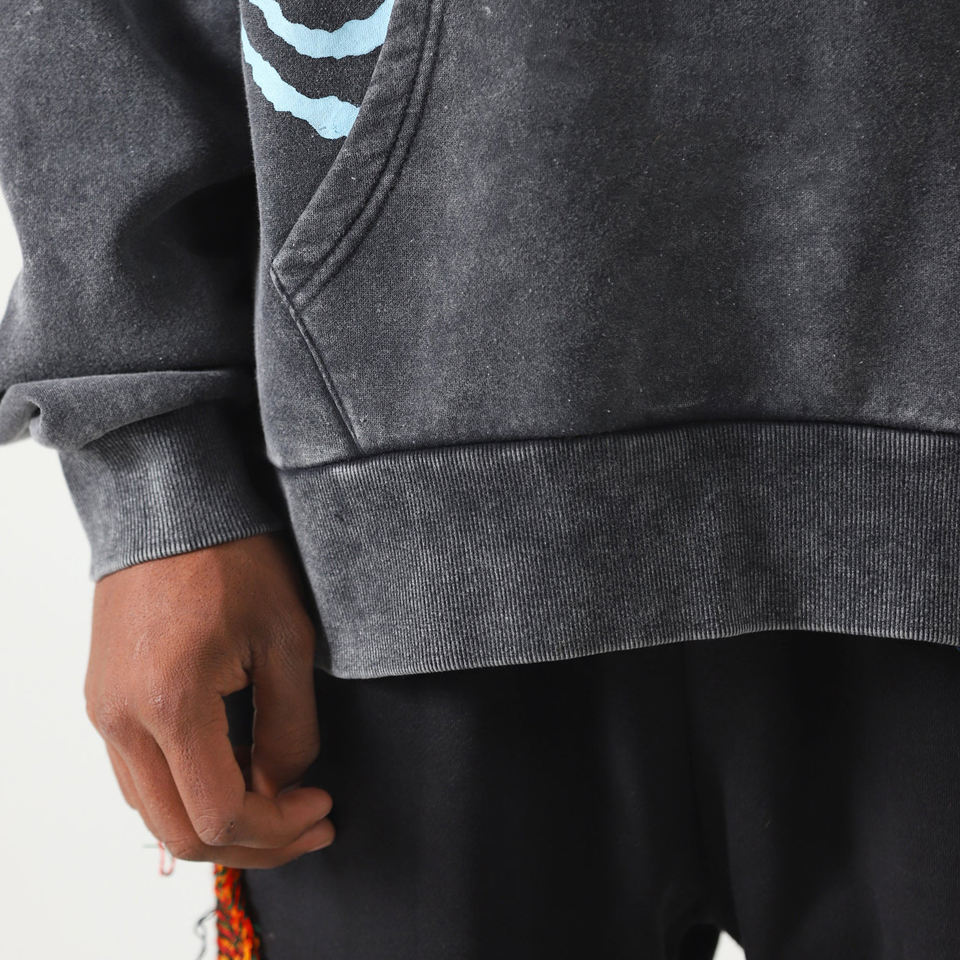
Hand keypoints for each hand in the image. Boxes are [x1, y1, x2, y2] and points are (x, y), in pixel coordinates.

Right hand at [84, 532, 334, 867]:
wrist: (171, 508)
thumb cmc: (233, 559)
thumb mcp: (287, 640)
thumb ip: (290, 727)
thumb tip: (284, 786)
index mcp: (172, 704)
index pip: (220, 815)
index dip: (280, 829)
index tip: (322, 807)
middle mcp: (123, 721)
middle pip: (181, 834)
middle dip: (254, 843)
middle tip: (308, 824)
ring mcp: (105, 714)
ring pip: (156, 814)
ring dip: (220, 823)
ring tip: (280, 800)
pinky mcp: (104, 703)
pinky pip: (141, 777)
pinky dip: (190, 793)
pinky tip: (237, 770)